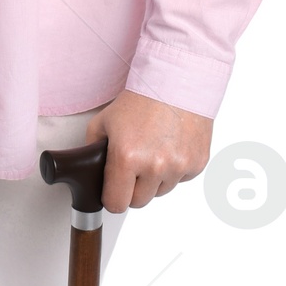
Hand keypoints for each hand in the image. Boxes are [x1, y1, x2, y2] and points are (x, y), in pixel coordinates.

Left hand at [82, 88, 212, 211]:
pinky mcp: (197, 163)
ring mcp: (178, 166)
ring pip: (161, 191)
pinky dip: (175, 169)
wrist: (177, 81)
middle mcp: (154, 166)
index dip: (112, 197)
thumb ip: (91, 151)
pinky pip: (181, 179)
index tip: (113, 189)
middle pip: (139, 202)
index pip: (116, 204)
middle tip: (133, 165)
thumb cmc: (142, 99)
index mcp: (126, 158)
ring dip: (155, 179)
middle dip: (133, 188)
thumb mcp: (104, 122)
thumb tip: (88, 173)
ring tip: (153, 150)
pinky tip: (170, 146)